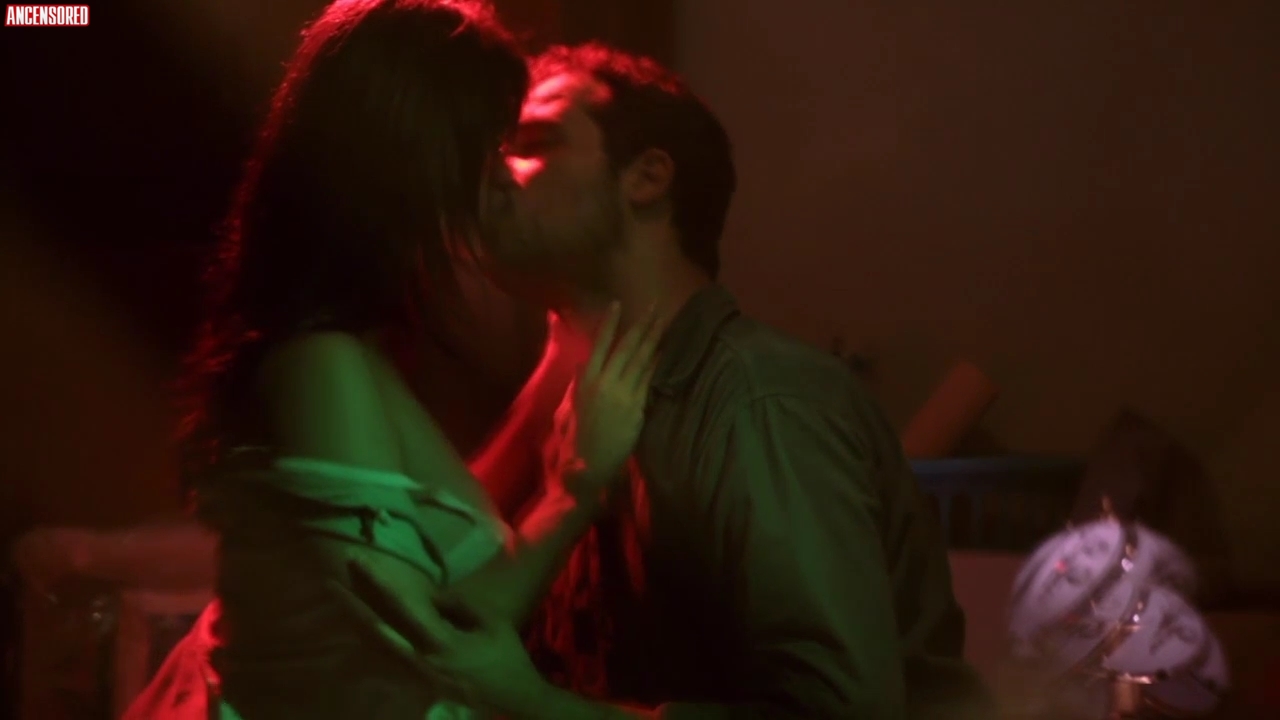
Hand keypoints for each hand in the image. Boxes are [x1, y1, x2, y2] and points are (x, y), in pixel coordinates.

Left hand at [327, 561, 549, 714]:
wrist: (514, 697)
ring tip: (337, 600)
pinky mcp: (418, 682)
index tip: (360, 562)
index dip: (379, 583)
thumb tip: (430, 596)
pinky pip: (387, 659)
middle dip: (354, 603)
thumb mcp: (491, 623)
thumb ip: (458, 606)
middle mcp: (420, 660)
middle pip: (377, 628)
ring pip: (377, 645)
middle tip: (330, 580)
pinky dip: (371, 642)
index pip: (401, 607)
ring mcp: (416, 674)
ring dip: (357, 621)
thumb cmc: (506, 657)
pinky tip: (357, 628)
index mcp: (440, 643)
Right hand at [546, 302, 661, 497]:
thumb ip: (575, 386)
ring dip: (653, 339)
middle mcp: (604, 383)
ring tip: (662, 323)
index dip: (610, 323)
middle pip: (627, 347)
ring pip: (641, 360)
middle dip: (642, 325)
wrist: (585, 467)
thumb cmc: (572, 441)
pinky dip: (656, 364)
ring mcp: (622, 395)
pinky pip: (649, 380)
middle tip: (655, 307)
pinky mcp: (636, 409)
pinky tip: (663, 353)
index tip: (618, 304)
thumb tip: (580, 366)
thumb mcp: (566, 410)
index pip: (600, 344)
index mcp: (584, 381)